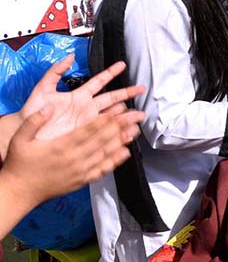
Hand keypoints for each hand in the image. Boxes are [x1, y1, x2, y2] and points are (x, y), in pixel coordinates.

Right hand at [0, 102, 143, 208]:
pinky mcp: (82, 180)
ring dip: (122, 140)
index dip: (105, 119)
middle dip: (121, 126)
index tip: (119, 109)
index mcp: (61, 146)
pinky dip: (115, 161)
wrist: (20, 192)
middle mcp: (74, 159)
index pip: (88, 130)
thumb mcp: (20, 139)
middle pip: (102, 140)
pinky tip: (126, 152)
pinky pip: (102, 169)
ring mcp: (80, 171)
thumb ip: (34, 121)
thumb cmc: (20, 164)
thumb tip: (48, 107)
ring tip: (136, 130)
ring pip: (106, 153)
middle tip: (135, 115)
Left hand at [18, 55, 144, 141]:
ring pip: (112, 115)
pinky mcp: (86, 134)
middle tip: (141, 89)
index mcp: (79, 96)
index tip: (122, 64)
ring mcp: (88, 121)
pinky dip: (117, 129)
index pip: (99, 81)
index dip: (111, 72)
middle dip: (128, 92)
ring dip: (126, 113)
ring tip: (138, 114)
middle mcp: (86, 108)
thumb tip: (70, 56)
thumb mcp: (43, 88)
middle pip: (112, 98)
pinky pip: (105, 130)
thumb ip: (56, 71)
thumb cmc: (32, 112)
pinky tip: (127, 129)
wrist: (27, 133)